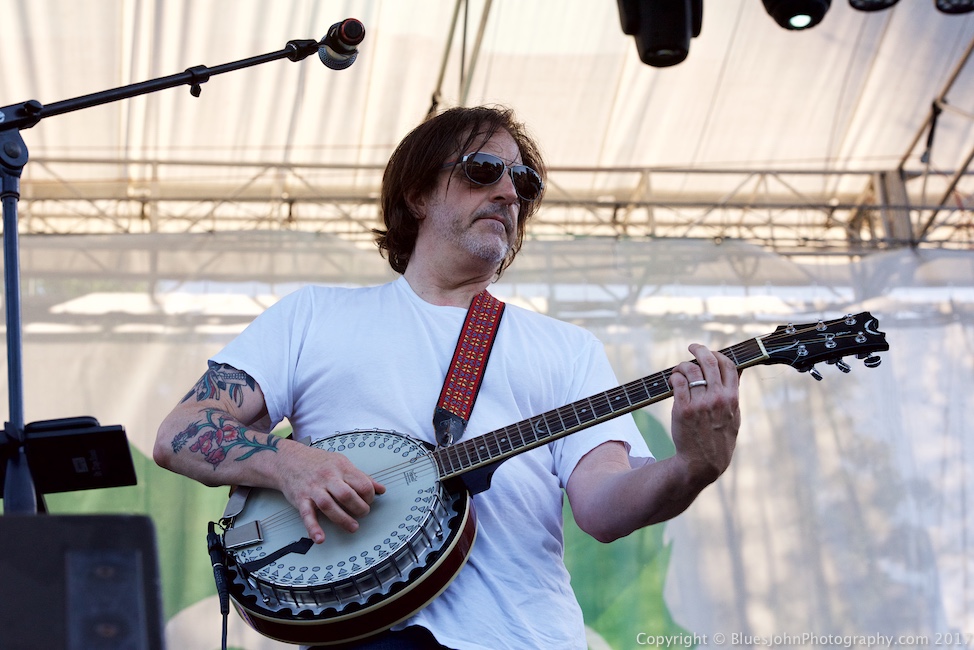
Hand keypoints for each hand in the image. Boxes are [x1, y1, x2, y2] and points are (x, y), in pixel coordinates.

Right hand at [276, 442, 385, 543]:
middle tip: (363, 514)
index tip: (369, 501)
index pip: (362, 483)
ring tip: (353, 527)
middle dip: (359, 508)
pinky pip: (307, 515)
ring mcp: (313, 489)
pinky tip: (320, 538)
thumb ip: (361, 477)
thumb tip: (381, 489)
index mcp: (341, 467)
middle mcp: (327, 477)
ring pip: (329, 505)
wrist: (288, 460)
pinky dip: (313, 528)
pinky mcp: (301, 499)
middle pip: (347, 495)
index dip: (369, 495)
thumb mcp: (342, 463)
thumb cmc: (318, 462)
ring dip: (343, 519)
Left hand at [669, 344, 740, 485]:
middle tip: (692, 347)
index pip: (729, 365)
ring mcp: (700, 404)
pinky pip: (678, 382)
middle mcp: (718, 399)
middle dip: (699, 350)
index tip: (710, 352)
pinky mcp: (683, 409)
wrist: (702, 463)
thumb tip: (736, 370)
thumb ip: (734, 394)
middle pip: (709, 362)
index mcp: (732, 399)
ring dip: (682, 365)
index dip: (718, 354)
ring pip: (690, 370)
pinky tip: (673, 381)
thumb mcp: (735, 417)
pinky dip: (674, 377)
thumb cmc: (718, 439)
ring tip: (679, 370)